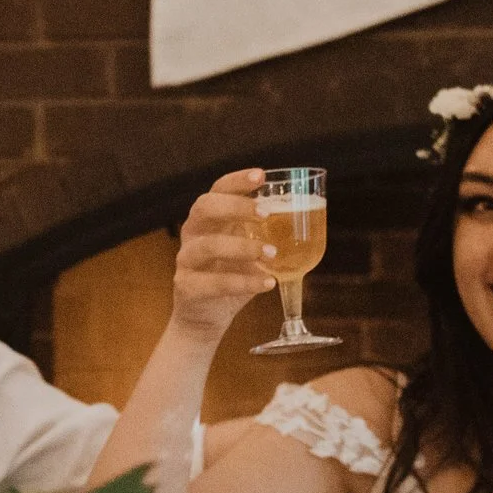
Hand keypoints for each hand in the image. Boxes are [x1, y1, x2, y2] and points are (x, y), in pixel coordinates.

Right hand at [169, 169, 275, 340]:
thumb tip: (305, 216)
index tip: (261, 175)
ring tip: (272, 253)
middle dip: (235, 206)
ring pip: (208, 246)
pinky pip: (214, 283)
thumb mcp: (249, 250)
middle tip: (266, 213)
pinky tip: (267, 283)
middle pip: (204, 208)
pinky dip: (243, 283)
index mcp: (209, 219)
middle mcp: (193, 234)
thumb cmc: (231, 275)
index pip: (217, 190)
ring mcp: (186, 260)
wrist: (207, 316)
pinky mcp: (187, 287)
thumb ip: (266, 235)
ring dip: (242, 247)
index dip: (237, 181)